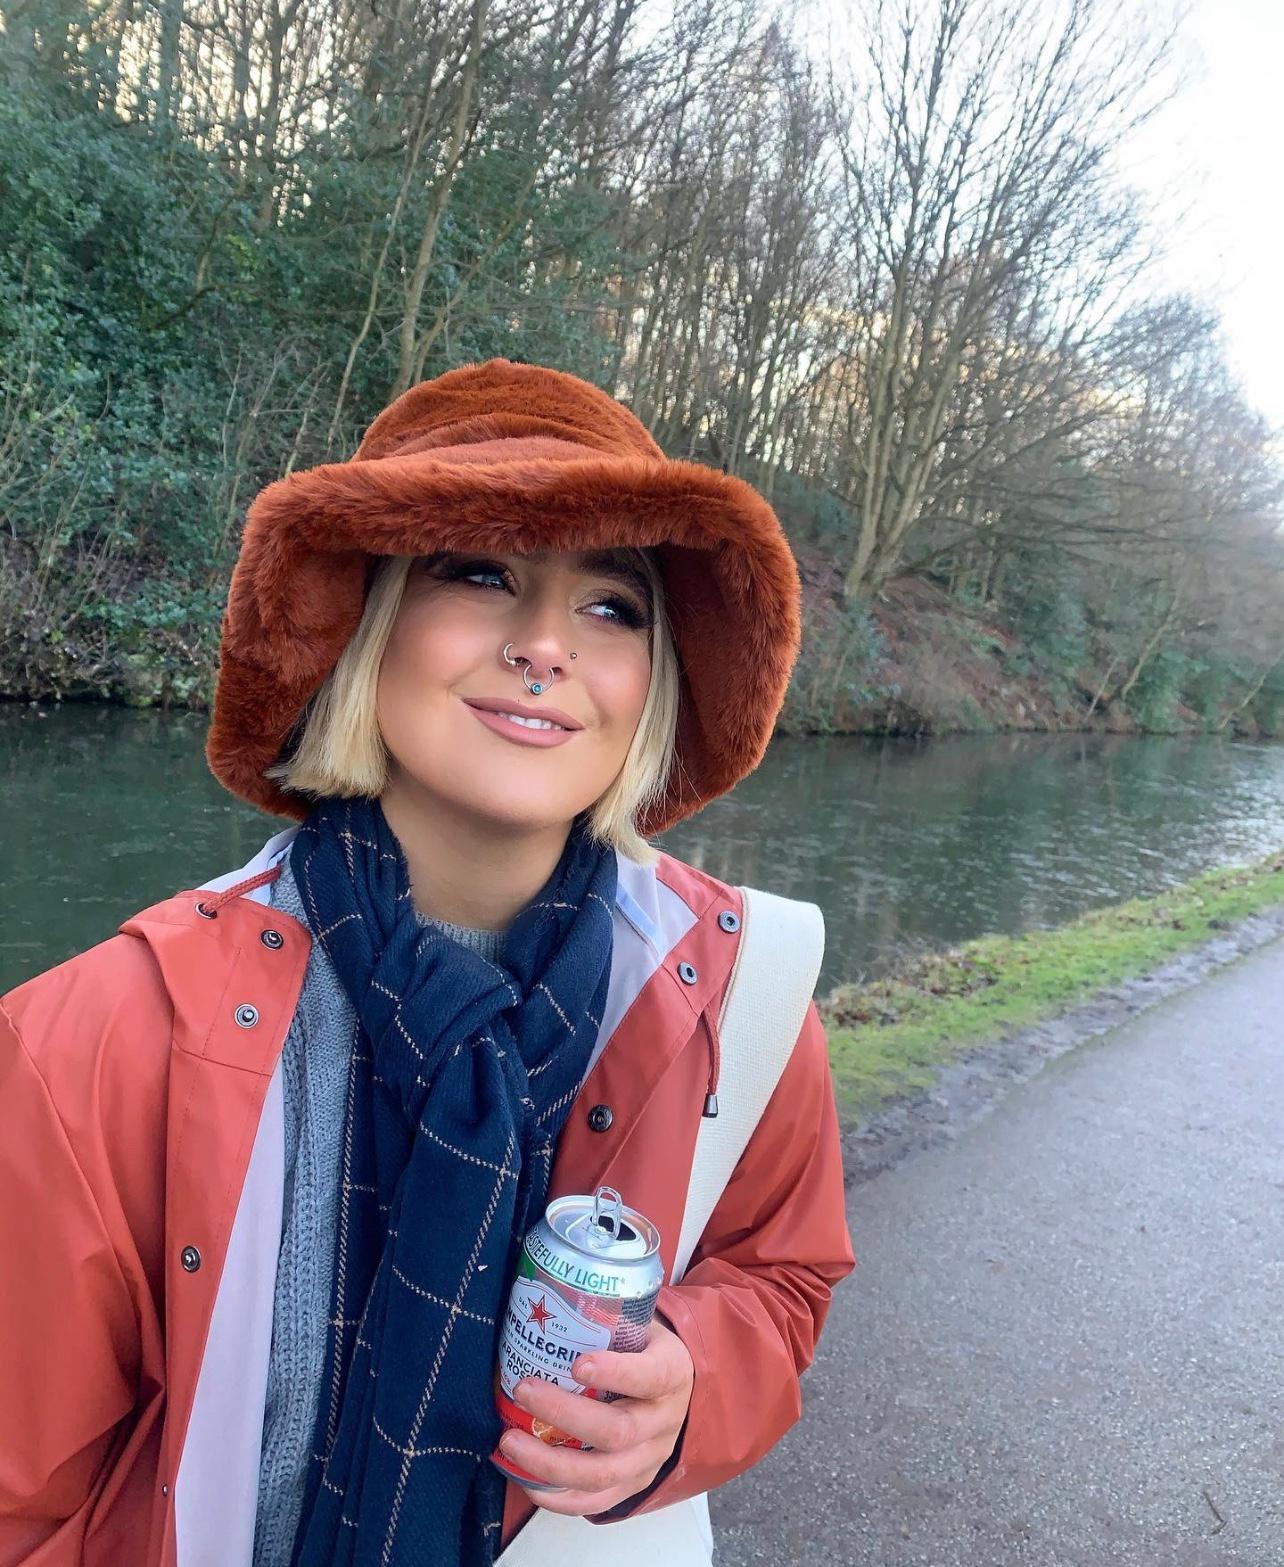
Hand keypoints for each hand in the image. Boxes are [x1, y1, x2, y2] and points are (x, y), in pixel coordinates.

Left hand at [498, 1316, 694, 1514]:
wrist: (683, 1386)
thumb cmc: (647, 1348)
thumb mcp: (641, 1323)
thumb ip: (607, 1316)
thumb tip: (546, 1293)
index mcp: (672, 1373)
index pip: (649, 1376)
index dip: (615, 1373)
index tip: (577, 1364)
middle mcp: (664, 1421)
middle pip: (617, 1430)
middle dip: (564, 1414)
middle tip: (523, 1390)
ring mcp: (650, 1458)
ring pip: (603, 1473)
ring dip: (550, 1462)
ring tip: (509, 1442)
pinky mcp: (634, 1483)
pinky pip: (597, 1503)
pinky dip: (559, 1498)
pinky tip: (527, 1483)